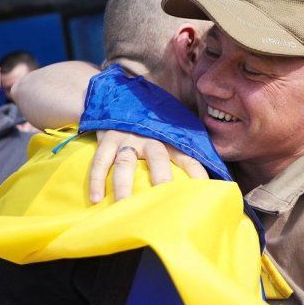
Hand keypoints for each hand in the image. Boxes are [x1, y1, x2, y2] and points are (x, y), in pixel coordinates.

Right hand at [89, 130, 208, 201]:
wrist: (117, 99)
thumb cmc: (149, 126)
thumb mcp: (168, 132)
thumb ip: (182, 151)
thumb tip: (208, 177)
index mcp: (168, 139)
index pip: (187, 157)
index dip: (197, 172)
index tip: (206, 190)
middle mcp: (149, 138)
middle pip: (157, 159)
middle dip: (161, 177)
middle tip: (164, 197)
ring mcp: (126, 139)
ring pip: (125, 164)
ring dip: (123, 185)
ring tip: (124, 205)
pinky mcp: (106, 140)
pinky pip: (100, 161)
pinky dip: (96, 180)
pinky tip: (96, 199)